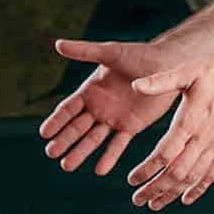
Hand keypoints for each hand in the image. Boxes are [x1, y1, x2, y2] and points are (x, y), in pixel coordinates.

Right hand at [40, 39, 178, 175]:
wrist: (169, 65)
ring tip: (67, 166)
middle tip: (52, 153)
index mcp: (90, 90)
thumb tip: (57, 43)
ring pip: (93, 139)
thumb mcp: (111, 52)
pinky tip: (99, 170)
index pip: (68, 109)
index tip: (44, 133)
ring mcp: (113, 118)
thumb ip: (85, 51)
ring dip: (81, 152)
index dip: (56, 121)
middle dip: (64, 140)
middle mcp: (98, 107)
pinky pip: (118, 144)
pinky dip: (109, 157)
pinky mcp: (131, 126)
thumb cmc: (139, 54)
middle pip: (76, 127)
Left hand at [125, 53, 213, 209]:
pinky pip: (212, 174)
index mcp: (190, 121)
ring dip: (172, 193)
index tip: (131, 180)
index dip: (147, 169)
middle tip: (137, 199)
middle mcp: (204, 138)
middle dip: (155, 188)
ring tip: (155, 204)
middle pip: (176, 172)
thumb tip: (136, 84)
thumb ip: (161, 80)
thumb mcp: (189, 70)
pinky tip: (186, 199)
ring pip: (192, 177)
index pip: (164, 154)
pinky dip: (198, 189)